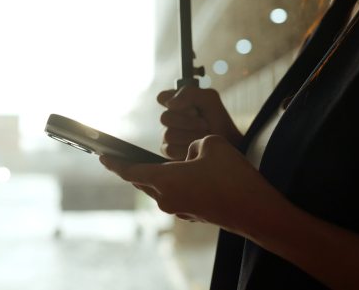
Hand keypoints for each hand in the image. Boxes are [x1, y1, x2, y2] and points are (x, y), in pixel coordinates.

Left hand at [100, 135, 279, 233]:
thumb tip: (190, 156)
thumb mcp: (211, 143)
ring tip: (162, 162)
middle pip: (143, 182)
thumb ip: (193, 144)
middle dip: (133, 169)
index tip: (102, 157)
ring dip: (159, 177)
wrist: (256, 211)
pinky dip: (176, 184)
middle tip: (123, 158)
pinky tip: (189, 174)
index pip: (131, 172)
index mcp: (165, 181)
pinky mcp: (193, 214)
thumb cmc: (233, 176)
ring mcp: (180, 210)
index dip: (115, 163)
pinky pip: (177, 195)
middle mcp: (167, 199)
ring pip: (161, 188)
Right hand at [157, 86, 242, 158]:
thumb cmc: (219, 121)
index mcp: (177, 102)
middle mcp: (170, 118)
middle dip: (189, 122)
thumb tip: (170, 103)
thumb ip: (190, 93)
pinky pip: (170, 149)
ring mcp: (168, 135)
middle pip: (165, 117)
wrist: (228, 144)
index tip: (193, 108)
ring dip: (191, 136)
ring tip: (204, 136)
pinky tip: (197, 147)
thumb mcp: (210, 99)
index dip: (176, 102)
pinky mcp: (169, 151)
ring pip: (169, 134)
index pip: (162, 97)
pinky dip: (187, 148)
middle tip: (205, 124)